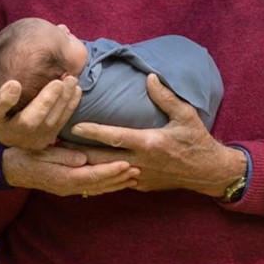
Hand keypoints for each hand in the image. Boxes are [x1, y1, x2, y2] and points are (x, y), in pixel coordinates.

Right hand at [0, 48, 81, 149]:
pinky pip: (61, 123)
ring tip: (71, 79)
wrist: (12, 127)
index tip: (14, 84)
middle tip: (58, 82)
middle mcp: (9, 133)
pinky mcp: (47, 139)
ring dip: (63, 101)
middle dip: (45, 101)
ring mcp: (30, 139)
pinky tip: (76, 89)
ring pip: (50, 123)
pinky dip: (70, 106)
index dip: (4, 100)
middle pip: (28, 121)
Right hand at [3, 144, 138, 196]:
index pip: (92, 175)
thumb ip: (63, 155)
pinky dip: (106, 185)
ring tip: (133, 177)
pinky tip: (116, 181)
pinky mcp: (68, 187)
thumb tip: (83, 158)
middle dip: (119, 178)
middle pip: (99, 185)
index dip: (111, 170)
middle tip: (138, 171)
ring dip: (116, 183)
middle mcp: (68, 186)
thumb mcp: (42, 152)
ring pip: (97, 189)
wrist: (10, 168)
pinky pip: (91, 189)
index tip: (126, 163)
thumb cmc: (25, 155)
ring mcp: (68, 189)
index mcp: (63, 177)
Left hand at [69, 75, 244, 194]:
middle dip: (77, 152)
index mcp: (150, 143)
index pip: (115, 136)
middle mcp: (141, 162)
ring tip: (61, 159)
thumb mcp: (186, 115)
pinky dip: (98, 176)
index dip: (93, 131)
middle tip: (55, 145)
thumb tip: (149, 77)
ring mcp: (139, 176)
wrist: (208, 173)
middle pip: (101, 158)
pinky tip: (82, 172)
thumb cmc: (197, 141)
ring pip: (105, 173)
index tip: (73, 125)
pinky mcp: (140, 185)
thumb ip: (166, 97)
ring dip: (84, 166)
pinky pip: (114, 181)